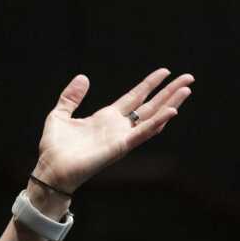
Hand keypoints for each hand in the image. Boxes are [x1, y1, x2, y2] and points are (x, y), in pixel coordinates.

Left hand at [35, 68, 193, 192]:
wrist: (51, 168)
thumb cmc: (55, 147)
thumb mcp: (60, 114)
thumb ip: (71, 97)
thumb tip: (83, 77)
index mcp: (106, 117)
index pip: (134, 97)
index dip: (149, 84)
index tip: (165, 72)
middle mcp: (118, 126)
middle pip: (149, 105)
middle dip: (168, 92)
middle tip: (188, 77)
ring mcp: (121, 137)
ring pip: (152, 117)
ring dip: (170, 103)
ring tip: (186, 90)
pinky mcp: (120, 147)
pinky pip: (142, 133)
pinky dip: (157, 122)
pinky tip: (171, 111)